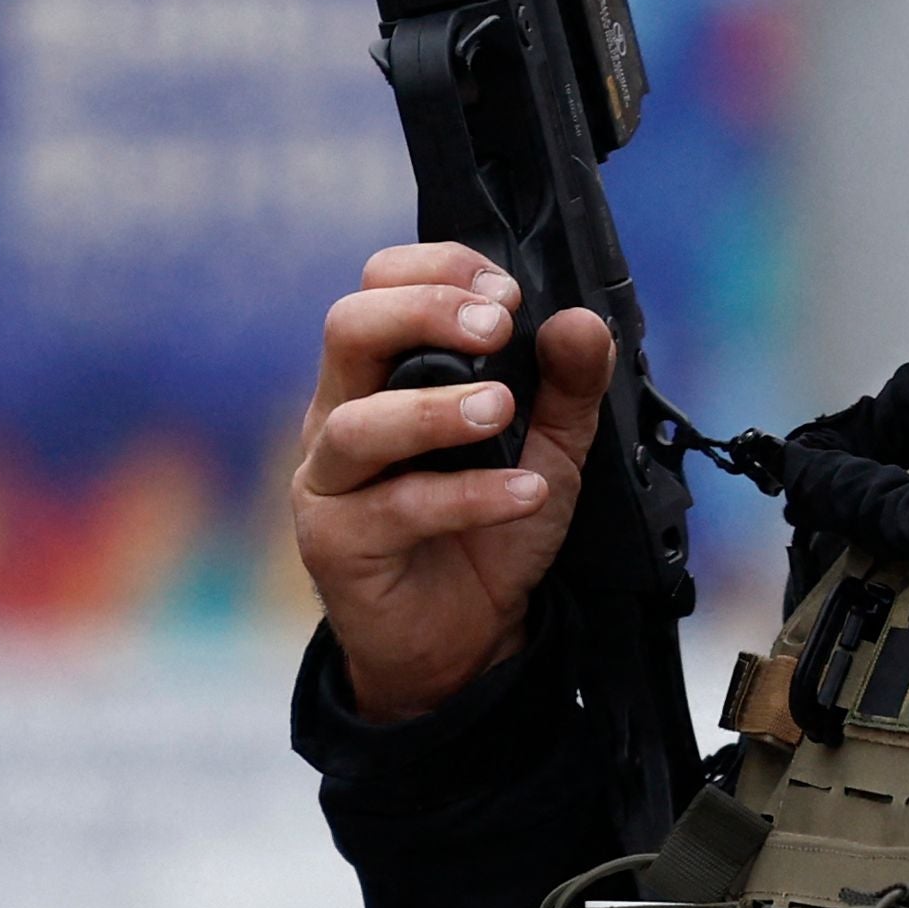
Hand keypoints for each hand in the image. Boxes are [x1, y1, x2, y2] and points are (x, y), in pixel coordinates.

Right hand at [292, 241, 613, 725]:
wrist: (468, 636)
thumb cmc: (492, 529)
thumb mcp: (550, 449)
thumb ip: (568, 387)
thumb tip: (579, 321)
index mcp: (384, 376)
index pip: (379, 287)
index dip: (437, 271)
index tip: (506, 289)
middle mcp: (342, 414)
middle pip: (348, 329)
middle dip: (424, 314)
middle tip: (497, 328)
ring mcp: (329, 480)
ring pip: (356, 424)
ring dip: (435, 410)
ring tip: (502, 411)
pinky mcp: (337, 544)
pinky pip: (394, 510)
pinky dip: (467, 496)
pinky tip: (525, 494)